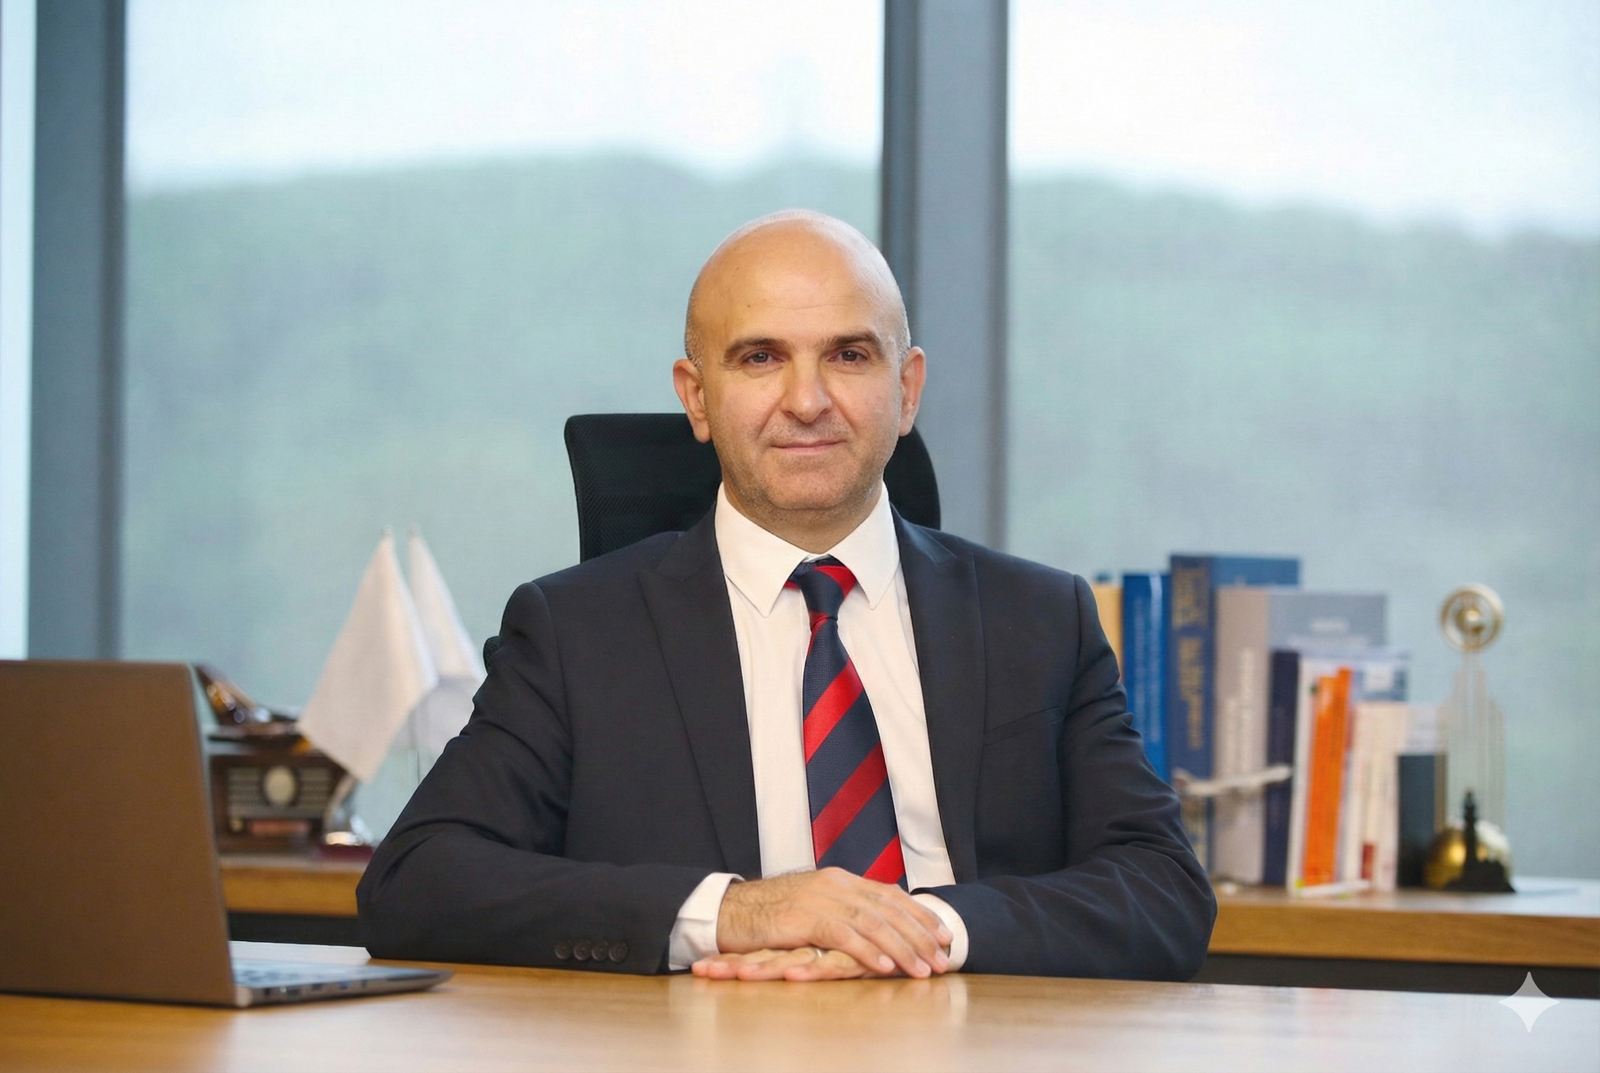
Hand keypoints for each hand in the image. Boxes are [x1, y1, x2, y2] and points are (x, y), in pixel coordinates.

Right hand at [710, 868, 951, 978]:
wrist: (727, 910)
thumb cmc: (769, 914)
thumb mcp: (813, 906)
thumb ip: (843, 911)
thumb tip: (875, 924)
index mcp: (840, 879)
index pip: (890, 895)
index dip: (920, 915)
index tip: (944, 935)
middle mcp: (834, 884)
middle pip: (887, 909)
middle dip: (920, 935)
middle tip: (943, 958)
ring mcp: (818, 899)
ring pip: (871, 921)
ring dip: (901, 947)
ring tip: (922, 968)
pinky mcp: (801, 918)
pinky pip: (842, 934)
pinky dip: (866, 950)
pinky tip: (884, 966)